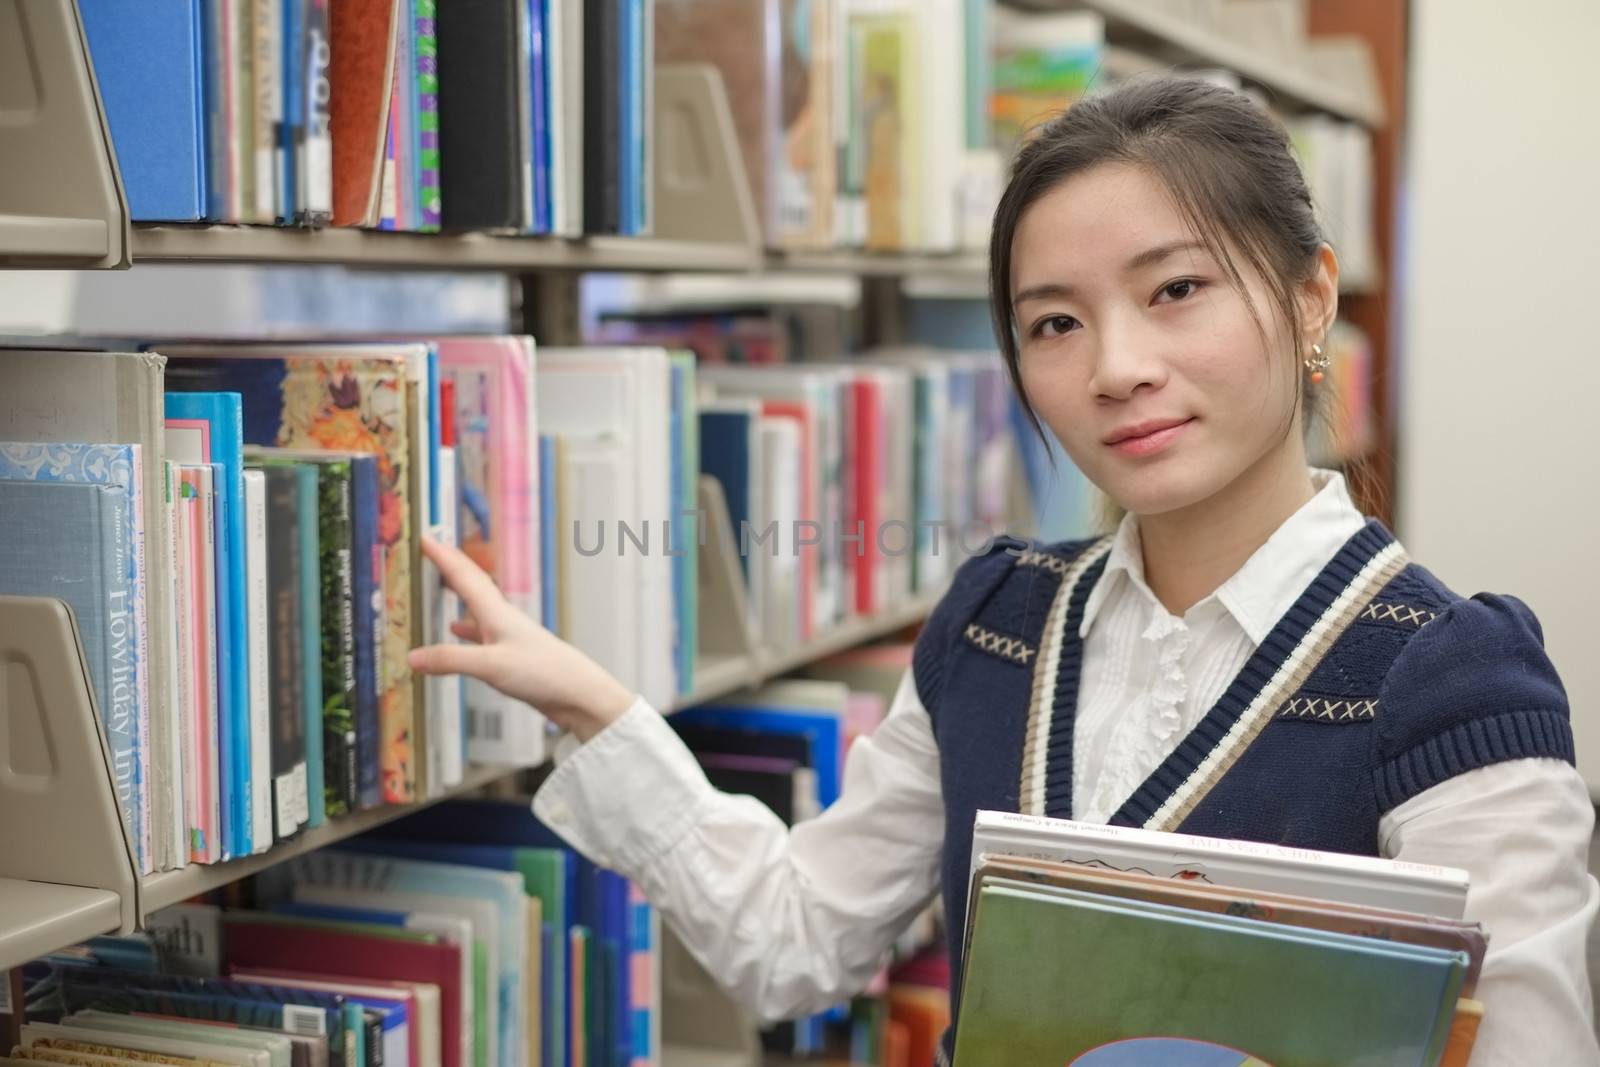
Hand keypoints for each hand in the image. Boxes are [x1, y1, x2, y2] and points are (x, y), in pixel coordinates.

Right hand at [408, 537, 635, 741]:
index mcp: (497, 614)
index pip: (465, 578)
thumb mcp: (490, 666)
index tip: (425, 537)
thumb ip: (451, 660)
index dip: (443, 557)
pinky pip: (483, 633)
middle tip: (433, 550)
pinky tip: (458, 630)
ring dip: (459, 594)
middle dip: (451, 567)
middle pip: (473, 585)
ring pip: (478, 607)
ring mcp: (510, 636)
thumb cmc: (543, 674)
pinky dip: (467, 628)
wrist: (579, 693)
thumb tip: (412, 656)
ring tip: (442, 585)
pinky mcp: (514, 655)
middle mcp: (503, 619)